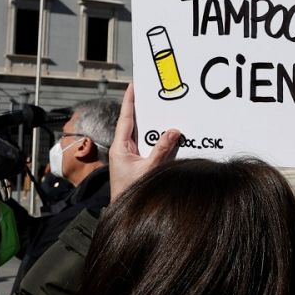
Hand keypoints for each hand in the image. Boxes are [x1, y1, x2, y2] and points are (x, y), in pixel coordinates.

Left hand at [108, 85, 181, 201]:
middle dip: (141, 108)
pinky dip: (155, 137)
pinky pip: (146, 144)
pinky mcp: (135, 161)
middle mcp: (123, 148)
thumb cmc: (131, 192)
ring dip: (150, 123)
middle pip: (133, 123)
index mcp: (120, 147)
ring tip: (160, 109)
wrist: (123, 209)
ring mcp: (128, 155)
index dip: (130, 101)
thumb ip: (161, 150)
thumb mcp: (149, 169)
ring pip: (141, 134)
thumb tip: (174, 132)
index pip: (126, 119)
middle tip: (149, 93)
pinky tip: (165, 133)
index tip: (133, 86)